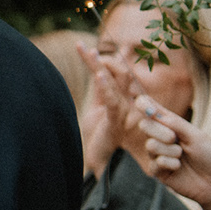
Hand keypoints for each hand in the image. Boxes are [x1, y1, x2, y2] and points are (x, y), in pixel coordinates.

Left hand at [77, 43, 133, 173]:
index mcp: (120, 97)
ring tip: (90, 52)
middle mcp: (126, 101)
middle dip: (103, 59)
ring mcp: (123, 110)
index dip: (102, 60)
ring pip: (115, 83)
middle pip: (118, 74)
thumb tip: (97, 71)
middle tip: (84, 47)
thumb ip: (100, 92)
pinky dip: (105, 86)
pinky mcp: (116, 120)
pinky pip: (112, 100)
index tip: (85, 48)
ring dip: (101, 66)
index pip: (115, 73)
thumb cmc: (100, 136)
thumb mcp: (97, 110)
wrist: (100, 161)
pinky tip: (98, 74)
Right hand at [132, 94, 210, 209]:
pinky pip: (156, 162)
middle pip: (145, 126)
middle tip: (173, 138)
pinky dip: (170, 163)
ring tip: (181, 156)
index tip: (137, 99)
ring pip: (151, 145)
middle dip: (159, 131)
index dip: (144, 104)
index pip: (153, 112)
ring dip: (170, 151)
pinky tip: (178, 168)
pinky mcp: (156, 171)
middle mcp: (161, 138)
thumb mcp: (194, 135)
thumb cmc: (209, 155)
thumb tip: (152, 110)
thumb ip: (173, 123)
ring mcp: (157, 154)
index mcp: (171, 126)